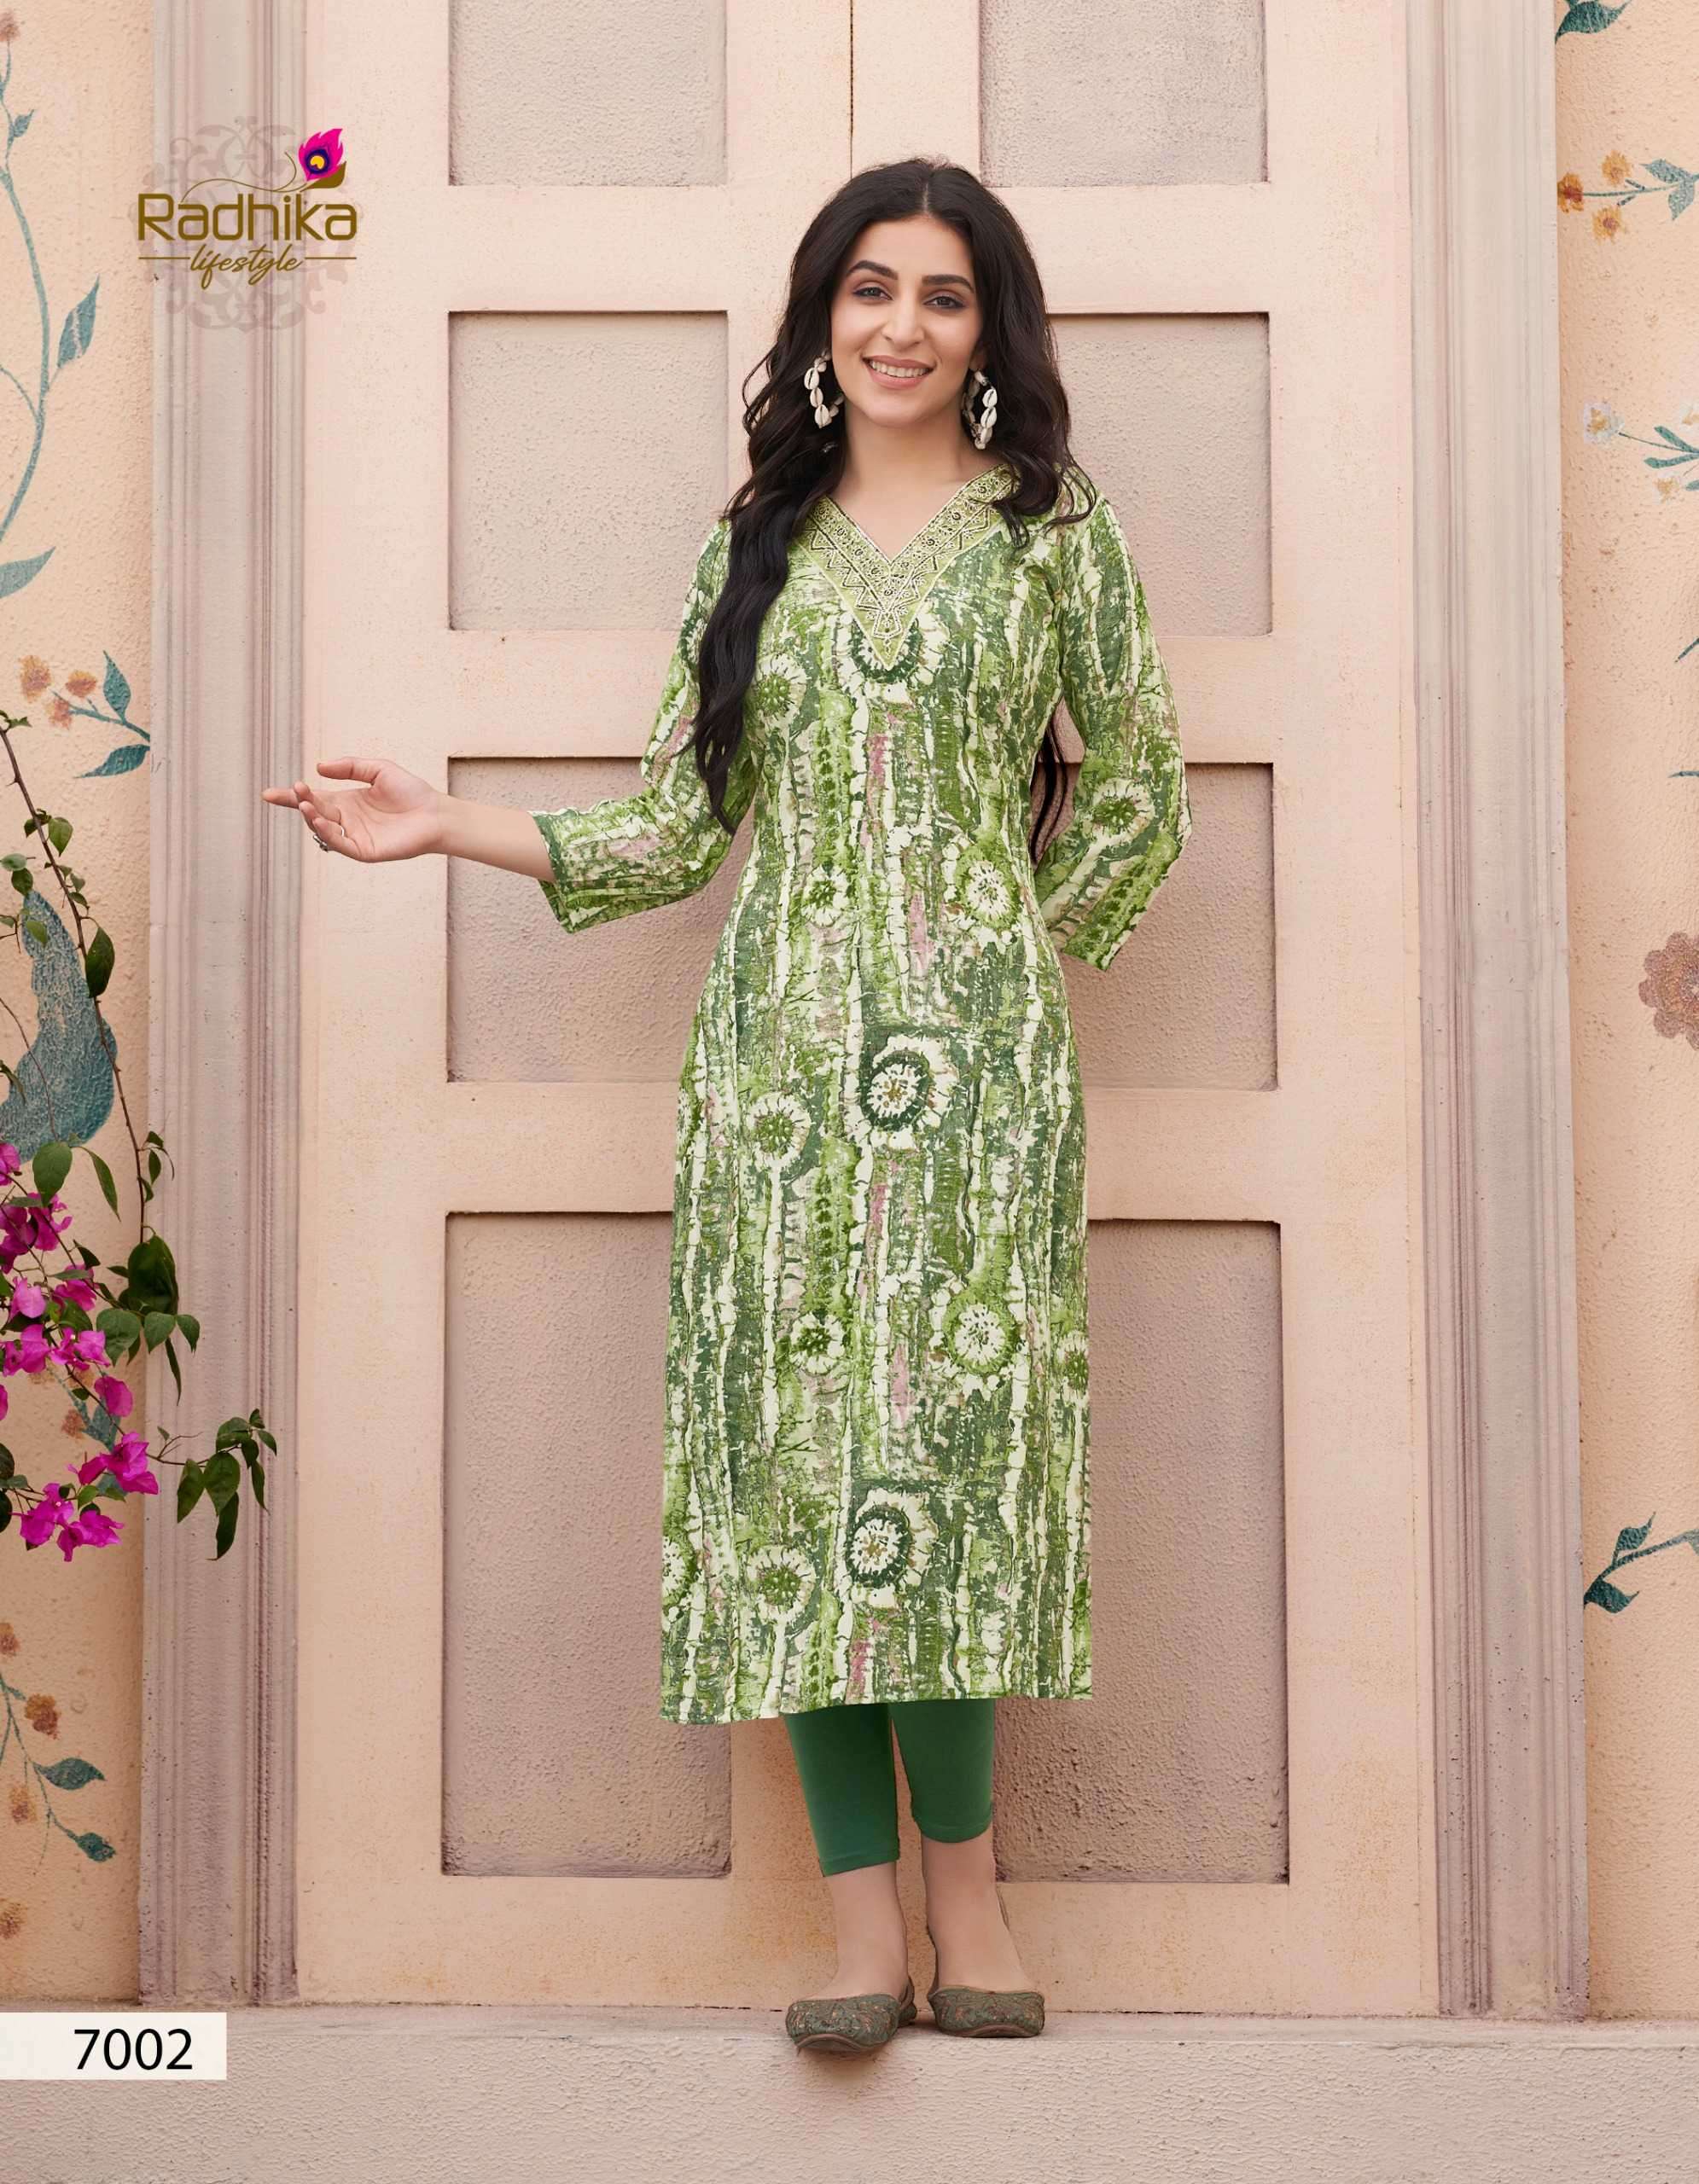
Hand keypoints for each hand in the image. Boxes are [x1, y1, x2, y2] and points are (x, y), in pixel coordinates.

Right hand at [261, 757, 442, 861]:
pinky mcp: (364, 851)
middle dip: (300, 802)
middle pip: (313, 812)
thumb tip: (318, 768)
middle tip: (294, 791)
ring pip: (323, 829)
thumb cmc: (410, 791)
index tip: (268, 794)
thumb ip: (349, 766)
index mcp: (346, 801)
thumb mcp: (377, 769)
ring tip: (305, 803)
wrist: (435, 813)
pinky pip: (340, 843)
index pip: (313, 798)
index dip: (291, 796)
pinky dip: (327, 832)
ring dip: (311, 817)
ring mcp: (354, 836)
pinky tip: (320, 819)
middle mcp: (346, 820)